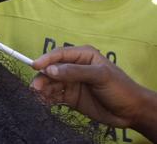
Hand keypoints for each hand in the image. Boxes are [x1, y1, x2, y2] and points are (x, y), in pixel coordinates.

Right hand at [31, 45, 146, 128]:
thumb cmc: (120, 88)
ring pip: (51, 83)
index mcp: (83, 56)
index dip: (46, 59)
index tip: (35, 66)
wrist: (131, 112)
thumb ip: (75, 72)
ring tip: (38, 95)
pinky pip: (54, 95)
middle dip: (42, 77)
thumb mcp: (99, 76)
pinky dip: (47, 98)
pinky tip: (44, 101)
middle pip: (52, 69)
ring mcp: (72, 82)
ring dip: (43, 88)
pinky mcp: (70, 97)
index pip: (59, 54)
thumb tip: (50, 70)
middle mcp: (74, 67)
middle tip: (36, 87)